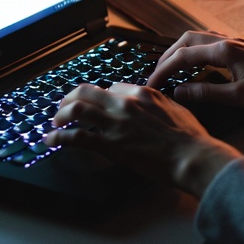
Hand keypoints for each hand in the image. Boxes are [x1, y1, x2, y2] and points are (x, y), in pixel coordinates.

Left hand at [45, 81, 240, 195]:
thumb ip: (159, 102)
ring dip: (61, 115)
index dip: (100, 97)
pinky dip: (60, 138)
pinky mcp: (111, 144)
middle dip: (71, 98)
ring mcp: (117, 123)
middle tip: (64, 107)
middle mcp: (126, 103)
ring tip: (55, 122)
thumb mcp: (175, 107)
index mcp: (142, 92)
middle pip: (87, 91)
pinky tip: (51, 141)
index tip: (95, 104)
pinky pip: (77, 137)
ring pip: (77, 109)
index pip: (112, 88)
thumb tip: (154, 104)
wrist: (191, 156)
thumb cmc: (189, 136)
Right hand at [146, 30, 243, 111]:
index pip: (183, 56)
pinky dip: (193, 50)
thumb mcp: (239, 97)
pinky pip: (208, 42)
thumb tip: (177, 92)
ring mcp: (233, 42)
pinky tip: (193, 65)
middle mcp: (226, 41)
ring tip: (169, 69)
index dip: (163, 70)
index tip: (150, 84)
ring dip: (180, 51)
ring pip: (197, 38)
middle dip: (167, 56)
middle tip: (156, 75)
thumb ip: (206, 93)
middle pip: (186, 40)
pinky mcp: (239, 48)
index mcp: (224, 50)